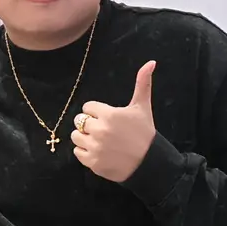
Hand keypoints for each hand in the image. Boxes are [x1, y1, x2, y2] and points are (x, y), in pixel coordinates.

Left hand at [72, 61, 158, 183]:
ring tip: (100, 141)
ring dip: (84, 138)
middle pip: (80, 121)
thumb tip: (151, 62)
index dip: (96, 112)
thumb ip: (142, 83)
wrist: (149, 163)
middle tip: (105, 130)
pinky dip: (85, 152)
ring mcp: (95, 147)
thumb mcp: (143, 107)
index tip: (108, 118)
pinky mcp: (92, 162)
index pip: (87, 107)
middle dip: (90, 124)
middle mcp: (100, 130)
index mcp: (109, 114)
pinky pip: (77, 152)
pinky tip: (99, 152)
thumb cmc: (145, 133)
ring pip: (76, 136)